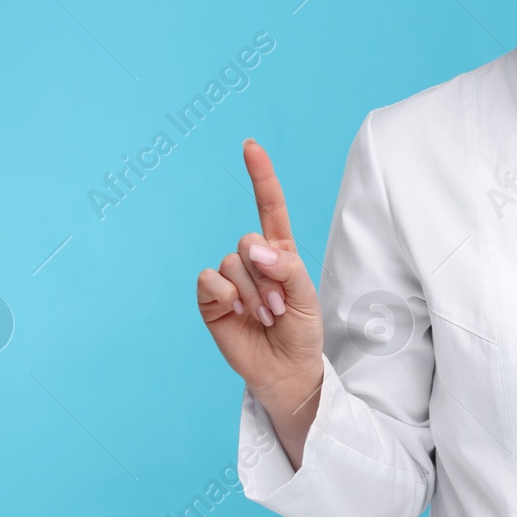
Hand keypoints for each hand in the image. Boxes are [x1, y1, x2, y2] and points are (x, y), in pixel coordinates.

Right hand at [196, 139, 324, 420]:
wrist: (285, 369)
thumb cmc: (301, 331)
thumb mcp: (306, 296)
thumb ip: (286, 267)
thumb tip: (254, 249)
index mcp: (280, 251)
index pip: (269, 206)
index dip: (260, 176)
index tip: (250, 146)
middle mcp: (252, 260)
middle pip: (249, 240)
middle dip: (268, 275)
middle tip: (280, 305)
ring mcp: (229, 279)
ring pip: (232, 262)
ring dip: (252, 292)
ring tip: (264, 316)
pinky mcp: (211, 299)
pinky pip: (210, 279)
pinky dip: (226, 296)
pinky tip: (238, 314)